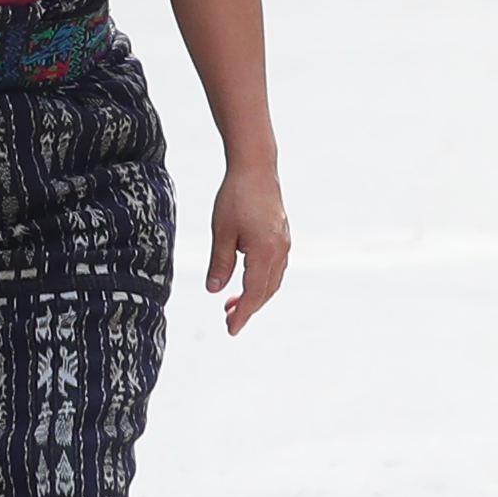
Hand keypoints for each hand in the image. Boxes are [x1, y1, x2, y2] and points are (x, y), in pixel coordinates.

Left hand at [205, 164, 291, 333]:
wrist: (256, 167)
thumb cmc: (236, 196)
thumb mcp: (221, 232)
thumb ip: (220, 264)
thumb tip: (214, 290)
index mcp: (265, 253)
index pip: (254, 293)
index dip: (243, 313)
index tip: (231, 328)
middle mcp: (280, 251)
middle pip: (266, 291)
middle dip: (248, 307)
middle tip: (228, 318)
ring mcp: (283, 243)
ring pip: (272, 280)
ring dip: (255, 294)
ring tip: (232, 302)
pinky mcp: (281, 235)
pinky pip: (275, 267)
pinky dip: (261, 280)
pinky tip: (246, 279)